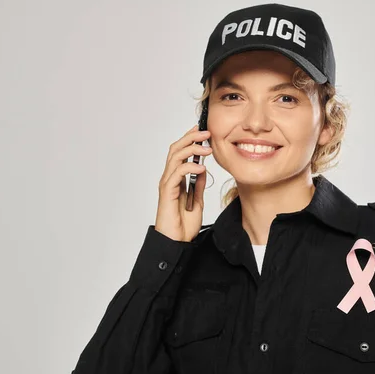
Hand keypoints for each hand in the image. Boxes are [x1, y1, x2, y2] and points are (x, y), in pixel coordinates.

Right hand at [154, 124, 211, 241]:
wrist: (176, 242)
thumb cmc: (183, 225)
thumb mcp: (197, 201)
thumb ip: (198, 185)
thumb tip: (203, 169)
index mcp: (175, 179)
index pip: (180, 152)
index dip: (189, 139)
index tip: (203, 131)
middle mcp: (169, 178)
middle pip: (176, 149)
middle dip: (191, 138)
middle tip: (206, 133)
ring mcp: (167, 184)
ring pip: (175, 157)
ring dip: (192, 149)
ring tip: (207, 148)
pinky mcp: (167, 192)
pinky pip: (177, 173)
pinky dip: (189, 167)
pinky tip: (201, 167)